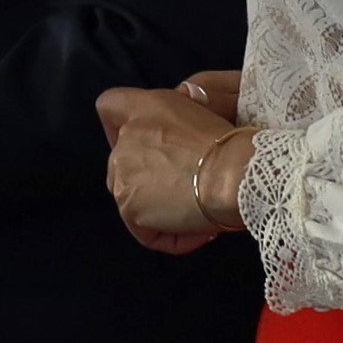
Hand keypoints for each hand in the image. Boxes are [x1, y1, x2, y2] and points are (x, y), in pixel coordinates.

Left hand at [96, 85, 245, 256]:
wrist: (233, 173)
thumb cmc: (231, 145)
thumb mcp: (204, 113)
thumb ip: (178, 123)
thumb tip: (184, 137)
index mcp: (146, 107)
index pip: (110, 105)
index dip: (118, 125)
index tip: (143, 143)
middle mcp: (127, 138)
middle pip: (122, 162)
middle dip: (151, 179)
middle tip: (191, 190)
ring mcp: (122, 174)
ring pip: (134, 197)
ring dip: (165, 209)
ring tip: (203, 215)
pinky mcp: (129, 208)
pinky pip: (147, 230)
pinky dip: (173, 236)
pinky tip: (201, 233)